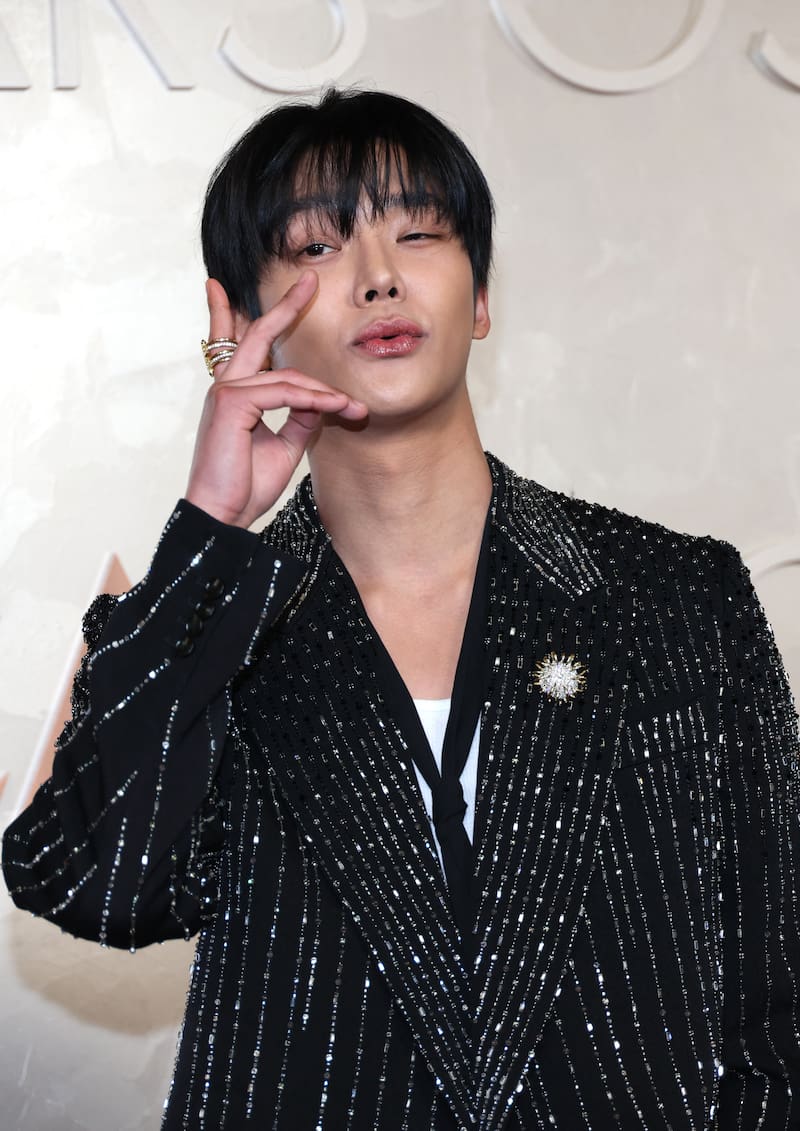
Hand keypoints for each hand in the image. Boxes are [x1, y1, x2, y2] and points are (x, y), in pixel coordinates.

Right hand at [185, 271, 366, 527]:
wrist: (224, 516)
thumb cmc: (245, 485)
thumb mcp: (284, 446)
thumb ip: (301, 418)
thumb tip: (322, 401)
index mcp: (236, 394)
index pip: (247, 348)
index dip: (261, 319)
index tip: (285, 296)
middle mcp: (227, 387)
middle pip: (258, 335)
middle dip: (285, 307)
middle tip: (309, 279)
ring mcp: (225, 393)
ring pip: (288, 377)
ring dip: (325, 394)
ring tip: (352, 409)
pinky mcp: (230, 404)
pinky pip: (283, 393)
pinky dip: (312, 400)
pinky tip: (334, 409)